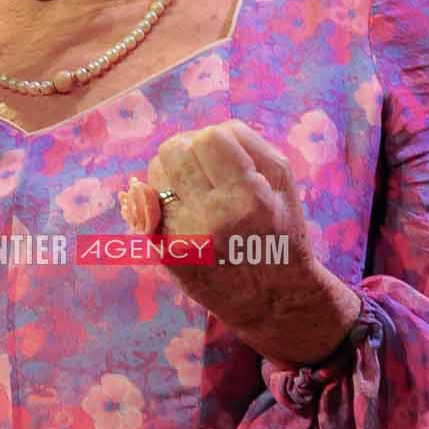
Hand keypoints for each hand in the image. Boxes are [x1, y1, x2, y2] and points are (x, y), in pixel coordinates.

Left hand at [119, 120, 358, 363]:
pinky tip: (184, 214)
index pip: (209, 137)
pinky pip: (147, 204)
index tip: (225, 158)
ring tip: (194, 191)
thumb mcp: (282, 181)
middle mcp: (212, 218)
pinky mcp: (165, 254)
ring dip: (170, 173)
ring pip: (154, 173)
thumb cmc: (280, 231)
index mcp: (248, 198)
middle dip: (187, 151)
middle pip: (174, 150)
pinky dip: (162, 201)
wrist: (272, 298)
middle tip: (204, 171)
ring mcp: (184, 237)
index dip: (215, 141)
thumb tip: (201, 130)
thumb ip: (246, 142)